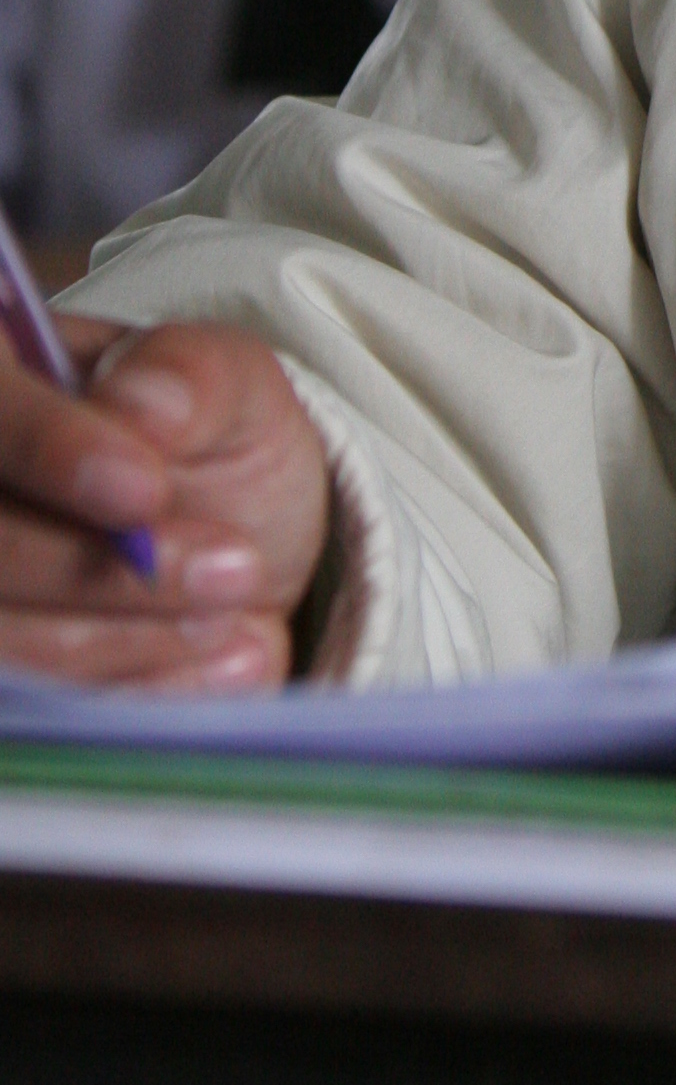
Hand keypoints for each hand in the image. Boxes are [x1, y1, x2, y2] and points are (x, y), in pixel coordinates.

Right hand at [0, 317, 330, 689]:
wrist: (226, 545)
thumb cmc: (208, 447)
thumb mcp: (232, 389)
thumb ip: (193, 377)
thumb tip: (141, 402)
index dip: (49, 449)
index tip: (145, 491)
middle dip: (100, 575)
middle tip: (235, 571)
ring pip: (2, 635)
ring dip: (121, 643)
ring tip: (242, 627)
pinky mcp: (7, 678)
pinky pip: (32, 707)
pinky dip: (124, 697)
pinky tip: (216, 670)